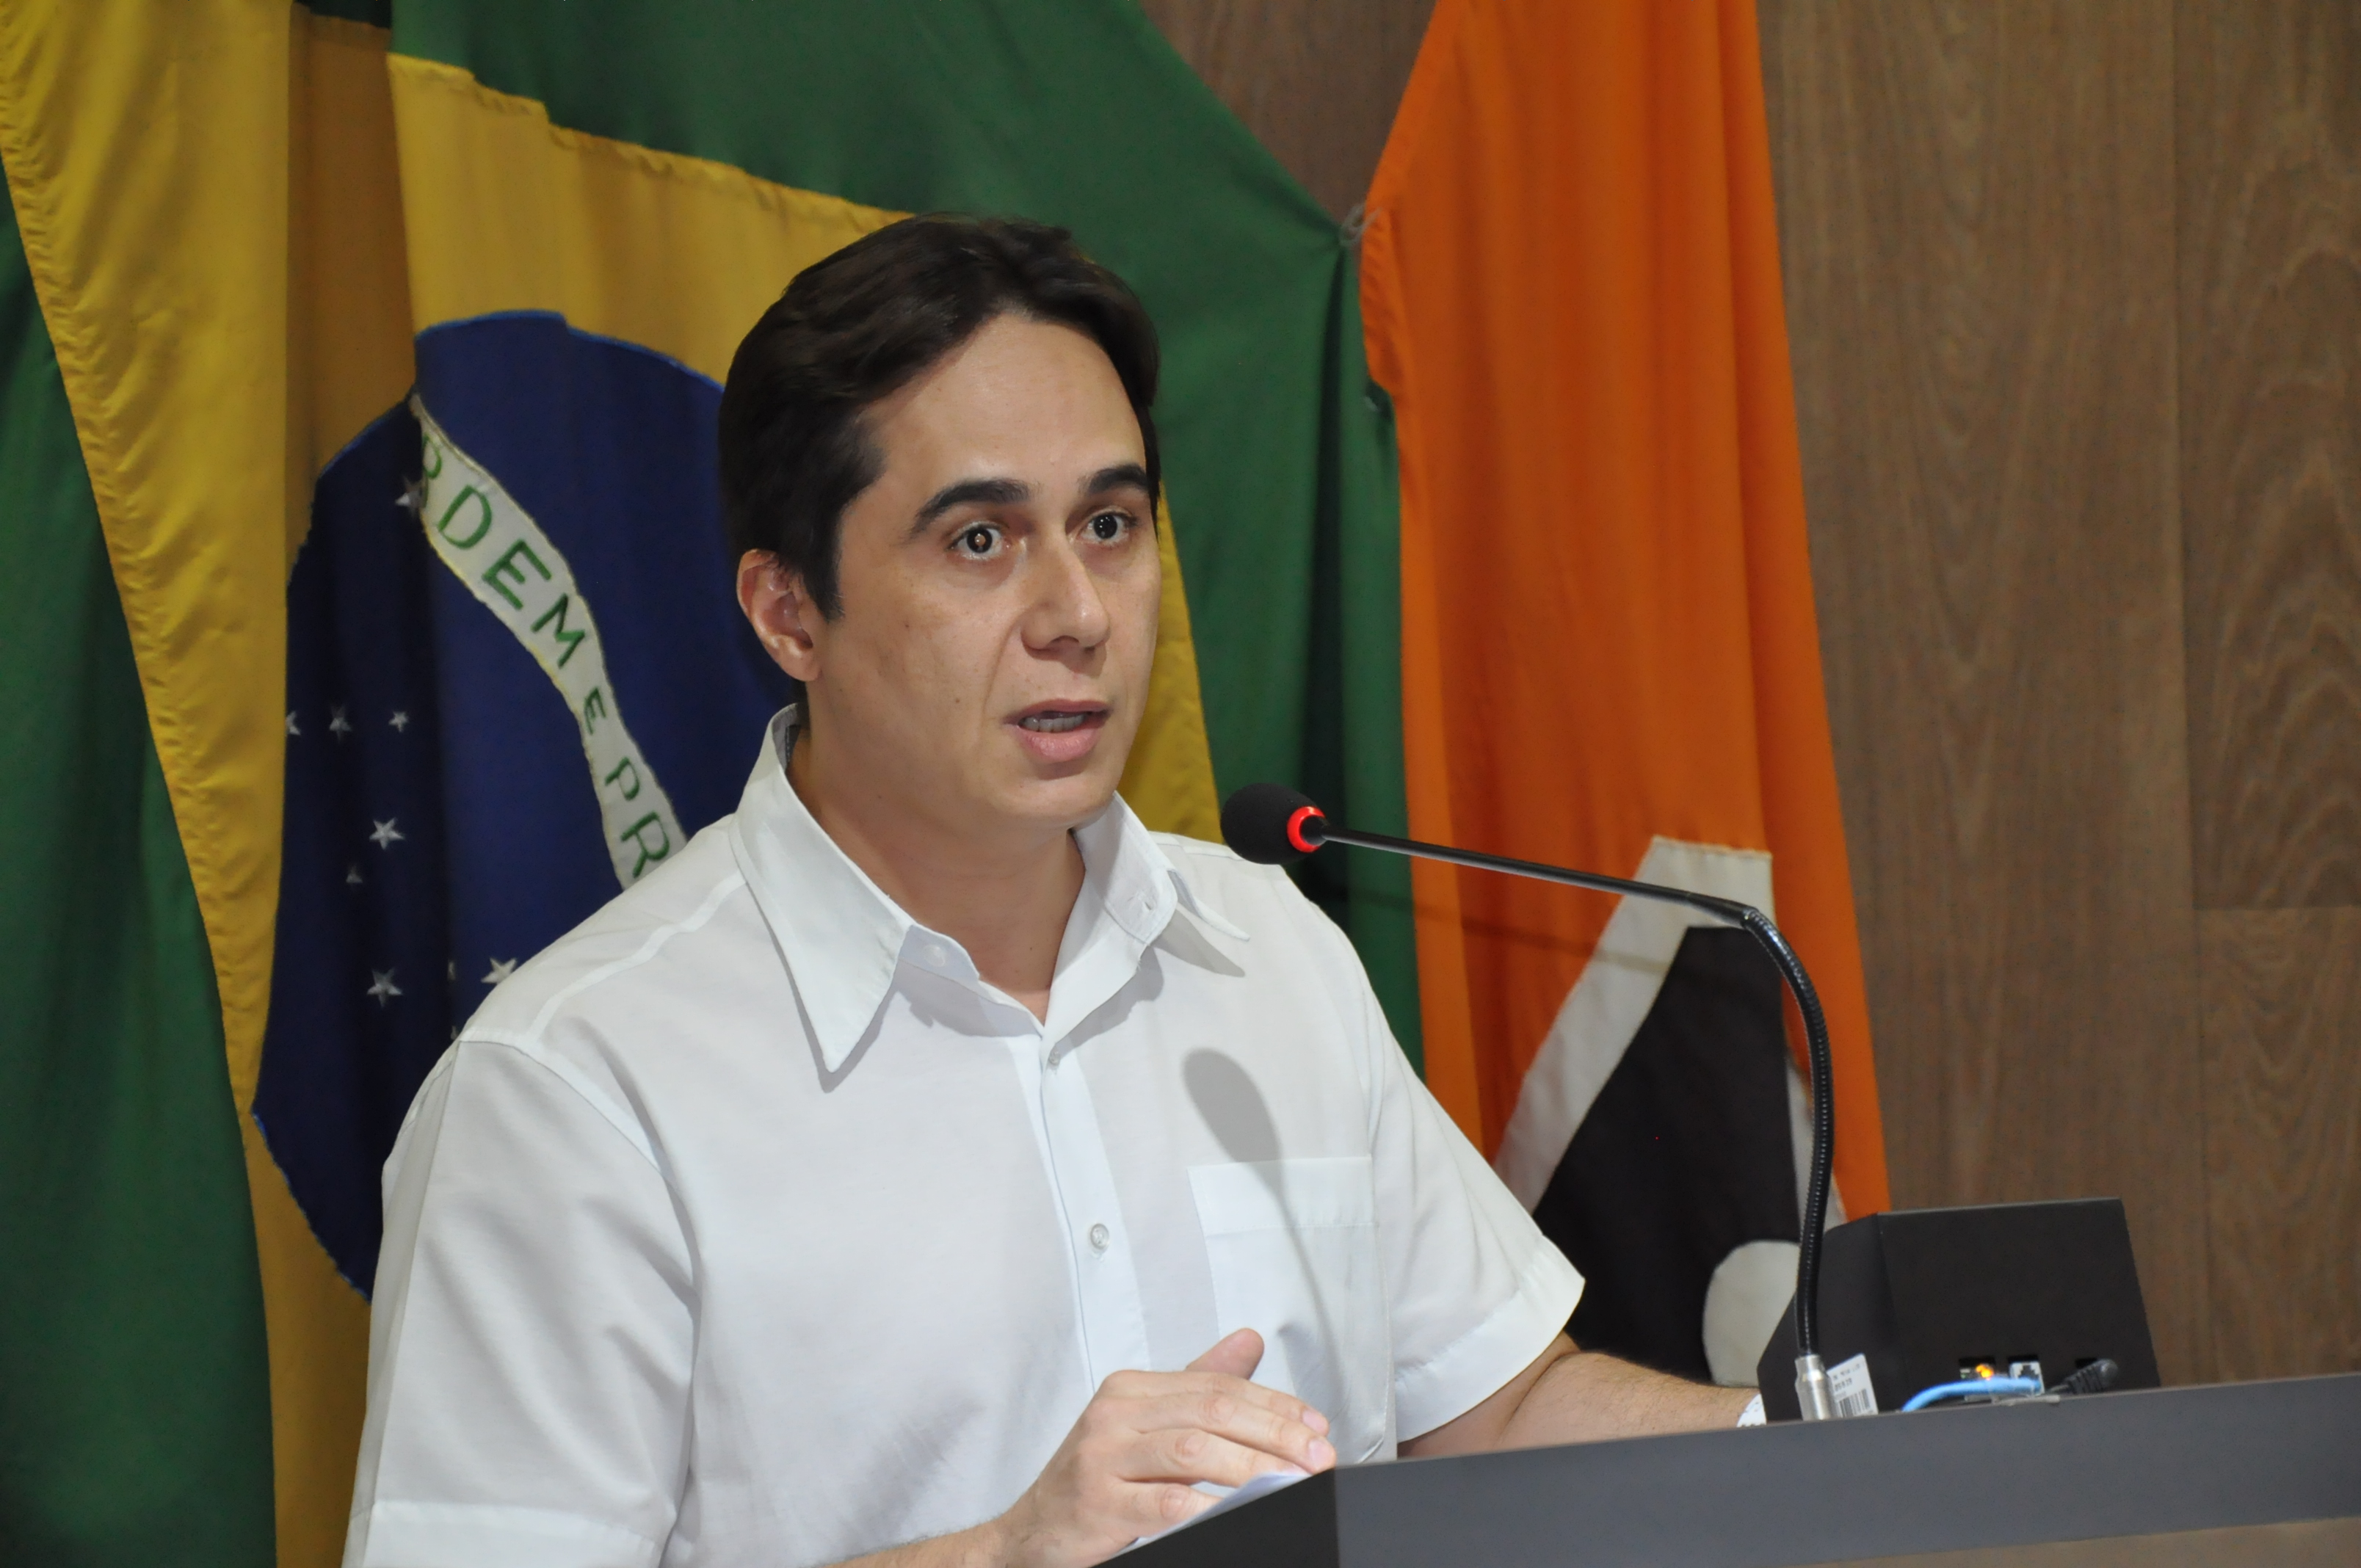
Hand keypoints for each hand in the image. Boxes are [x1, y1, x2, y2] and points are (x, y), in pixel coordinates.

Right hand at [987, 1328, 1334, 1567]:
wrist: (1030, 1536)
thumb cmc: (1094, 1482)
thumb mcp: (1144, 1426)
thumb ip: (1198, 1385)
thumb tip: (1249, 1342)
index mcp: (1131, 1388)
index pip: (1217, 1385)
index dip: (1274, 1404)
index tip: (1316, 1427)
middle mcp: (1114, 1412)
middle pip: (1212, 1411)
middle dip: (1275, 1434)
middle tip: (1317, 1456)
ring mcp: (1101, 1456)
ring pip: (1193, 1450)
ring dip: (1254, 1468)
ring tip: (1292, 1483)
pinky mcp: (1096, 1501)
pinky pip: (1165, 1502)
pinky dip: (1209, 1508)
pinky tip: (1239, 1513)